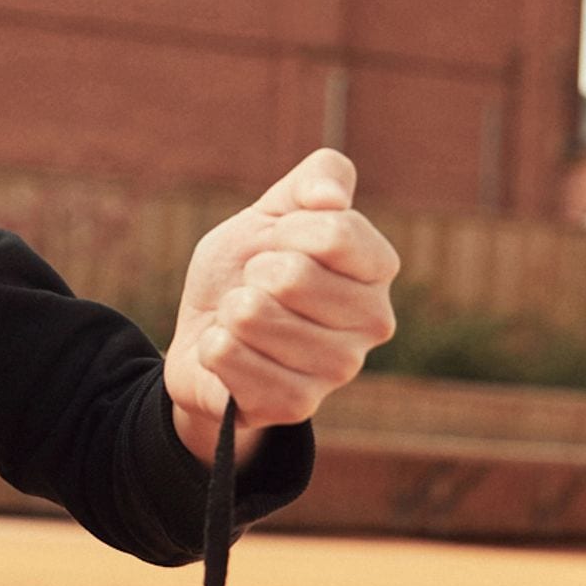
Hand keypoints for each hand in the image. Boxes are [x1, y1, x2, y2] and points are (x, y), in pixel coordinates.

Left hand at [163, 148, 397, 459]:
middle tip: (254, 286)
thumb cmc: (247, 270)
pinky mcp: (297, 406)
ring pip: (252, 316)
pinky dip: (212, 348)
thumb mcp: (273, 210)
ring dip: (229, 311)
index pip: (335, 233)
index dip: (284, 230)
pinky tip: (229, 355)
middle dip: (252, 273)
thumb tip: (330, 199)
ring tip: (241, 321)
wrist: (207, 336)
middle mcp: (374, 322)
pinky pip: (227, 357)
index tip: (273, 242)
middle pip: (293, 276)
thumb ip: (315, 180)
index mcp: (377, 268)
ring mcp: (339, 369)